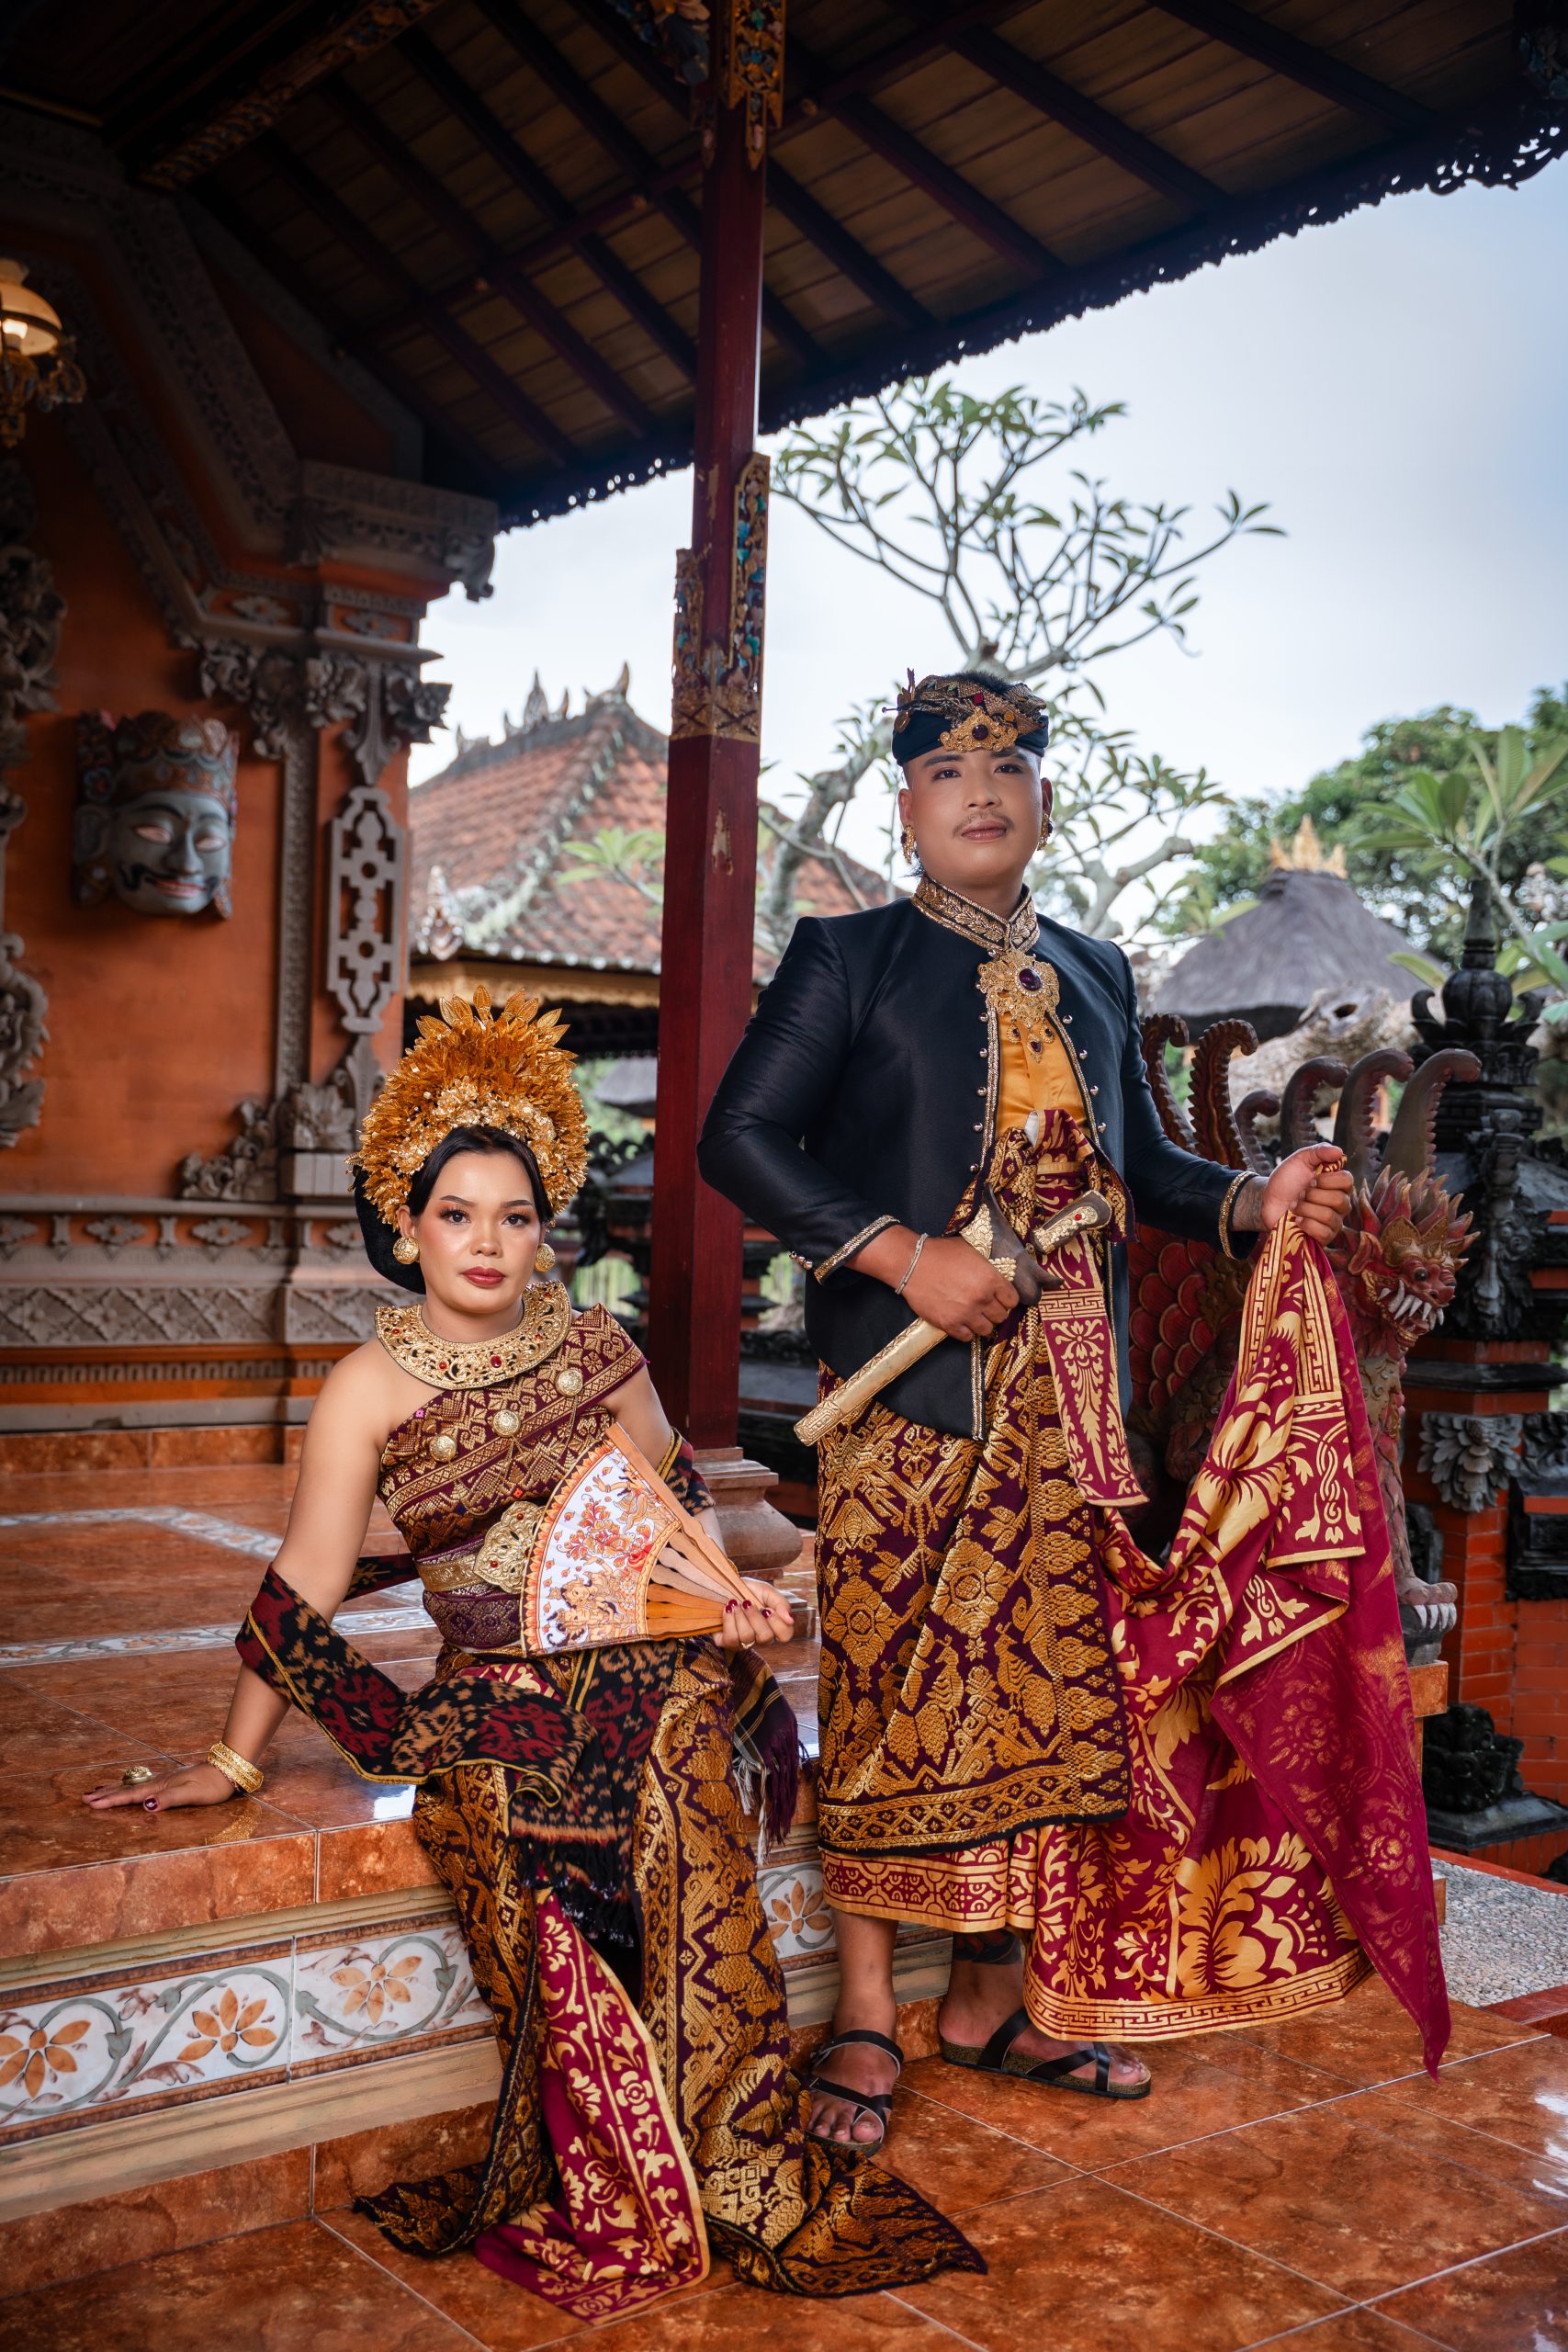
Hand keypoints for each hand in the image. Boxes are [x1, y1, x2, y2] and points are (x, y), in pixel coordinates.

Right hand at [82, 1762, 237, 1813]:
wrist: (229, 1769)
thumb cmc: (212, 1786)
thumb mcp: (192, 1794)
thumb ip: (169, 1799)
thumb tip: (146, 1804)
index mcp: (162, 1786)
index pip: (131, 1795)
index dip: (111, 1800)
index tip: (90, 1803)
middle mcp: (160, 1781)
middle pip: (128, 1788)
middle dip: (106, 1793)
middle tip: (84, 1797)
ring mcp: (165, 1779)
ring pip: (134, 1784)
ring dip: (114, 1788)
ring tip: (98, 1789)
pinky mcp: (171, 1779)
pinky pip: (143, 1783)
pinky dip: (130, 1785)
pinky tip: (130, 1785)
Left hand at [718, 1578, 793, 1649]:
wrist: (724, 1585)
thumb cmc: (748, 1590)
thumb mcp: (767, 1591)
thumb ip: (781, 1604)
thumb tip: (790, 1620)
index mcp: (774, 1626)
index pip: (785, 1636)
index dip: (777, 1623)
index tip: (767, 1609)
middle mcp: (760, 1638)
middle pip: (765, 1637)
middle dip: (755, 1617)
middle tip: (747, 1602)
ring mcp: (744, 1642)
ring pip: (747, 1637)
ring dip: (741, 1616)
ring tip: (735, 1603)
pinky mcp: (727, 1643)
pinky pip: (731, 1639)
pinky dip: (729, 1620)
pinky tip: (728, 1609)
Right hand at [902, 1234, 1018, 1341]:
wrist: (912, 1263)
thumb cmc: (941, 1253)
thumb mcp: (971, 1252)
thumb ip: (988, 1267)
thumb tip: (998, 1276)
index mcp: (990, 1279)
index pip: (1012, 1300)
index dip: (1006, 1299)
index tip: (999, 1298)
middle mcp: (982, 1298)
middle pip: (1001, 1316)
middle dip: (994, 1311)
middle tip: (985, 1306)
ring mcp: (966, 1313)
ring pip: (987, 1330)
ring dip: (982, 1323)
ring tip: (973, 1315)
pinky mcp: (949, 1324)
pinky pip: (967, 1337)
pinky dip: (965, 1331)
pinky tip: (961, 1322)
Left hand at [1259, 1145, 1352, 1244]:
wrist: (1267, 1201)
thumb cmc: (1286, 1180)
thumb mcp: (1300, 1160)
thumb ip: (1319, 1151)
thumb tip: (1340, 1152)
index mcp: (1338, 1184)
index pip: (1348, 1181)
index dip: (1328, 1180)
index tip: (1311, 1179)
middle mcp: (1341, 1203)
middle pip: (1340, 1200)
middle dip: (1313, 1195)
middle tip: (1300, 1194)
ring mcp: (1333, 1222)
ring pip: (1329, 1217)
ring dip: (1305, 1209)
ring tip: (1294, 1206)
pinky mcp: (1324, 1237)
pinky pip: (1324, 1233)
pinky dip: (1307, 1224)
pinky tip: (1297, 1220)